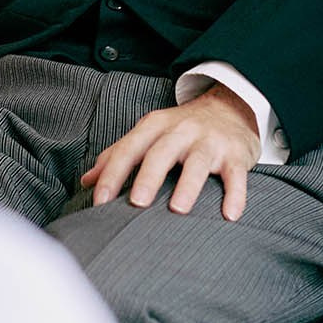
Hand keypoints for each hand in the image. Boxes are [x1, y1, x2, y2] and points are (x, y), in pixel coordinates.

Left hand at [80, 82, 261, 221]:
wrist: (229, 107)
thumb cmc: (180, 130)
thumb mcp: (149, 134)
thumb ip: (118, 155)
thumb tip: (86, 181)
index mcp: (155, 126)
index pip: (130, 148)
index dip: (113, 173)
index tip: (100, 202)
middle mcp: (181, 130)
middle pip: (161, 152)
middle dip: (148, 176)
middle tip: (137, 203)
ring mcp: (209, 141)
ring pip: (197, 162)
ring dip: (188, 186)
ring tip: (178, 210)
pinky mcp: (235, 154)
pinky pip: (236, 174)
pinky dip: (235, 194)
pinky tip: (230, 215)